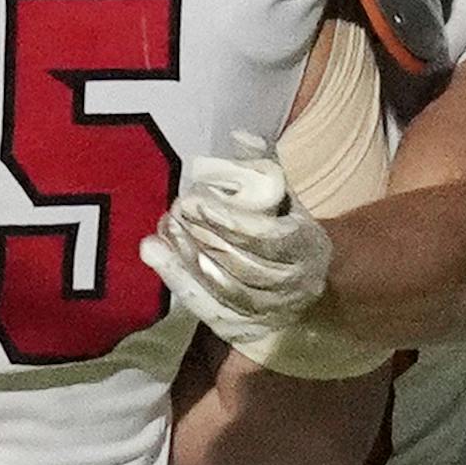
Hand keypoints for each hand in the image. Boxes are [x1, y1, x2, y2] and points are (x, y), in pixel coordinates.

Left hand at [141, 133, 385, 377]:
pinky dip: (183, 285)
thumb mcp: (284, 197)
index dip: (227, 220)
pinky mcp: (244, 330)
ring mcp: (270, 312)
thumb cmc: (286, 231)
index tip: (192, 200)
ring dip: (187, 263)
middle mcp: (293, 284)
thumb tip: (240, 134)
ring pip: (224, 291)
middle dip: (202, 238)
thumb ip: (264, 165)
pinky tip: (159, 262)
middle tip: (170, 213)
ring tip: (158, 237)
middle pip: (242, 265)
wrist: (308, 290)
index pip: (266, 238)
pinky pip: (210, 310)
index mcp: (307, 246)